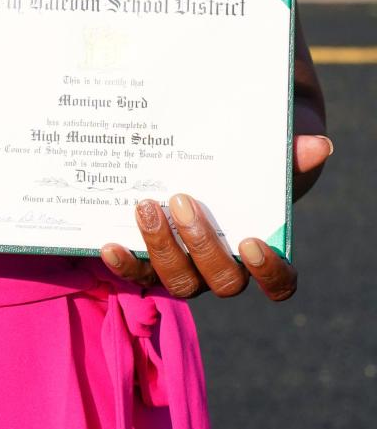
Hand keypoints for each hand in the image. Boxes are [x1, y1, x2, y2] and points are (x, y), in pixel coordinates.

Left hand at [99, 131, 333, 301]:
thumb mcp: (263, 159)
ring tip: (145, 205)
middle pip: (222, 281)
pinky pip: (137, 277)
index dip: (269, 272)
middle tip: (182, 200)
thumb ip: (289, 155)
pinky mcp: (149, 265)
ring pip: (179, 282)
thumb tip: (318, 145)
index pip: (279, 283)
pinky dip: (124, 264)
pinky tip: (110, 242)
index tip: (251, 240)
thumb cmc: (241, 168)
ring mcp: (186, 271)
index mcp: (259, 253)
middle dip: (202, 244)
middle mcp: (223, 271)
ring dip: (161, 248)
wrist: (202, 168)